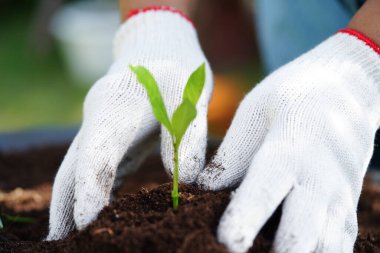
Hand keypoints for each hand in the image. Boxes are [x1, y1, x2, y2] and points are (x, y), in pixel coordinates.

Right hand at [47, 9, 211, 239]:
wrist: (159, 47)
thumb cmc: (177, 69)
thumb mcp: (190, 96)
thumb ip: (186, 137)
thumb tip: (186, 183)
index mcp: (116, 106)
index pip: (97, 153)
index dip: (91, 189)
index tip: (86, 223)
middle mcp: (98, 121)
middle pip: (74, 168)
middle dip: (67, 207)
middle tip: (61, 244)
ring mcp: (100, 130)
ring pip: (79, 171)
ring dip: (72, 205)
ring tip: (70, 240)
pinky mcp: (111, 139)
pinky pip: (97, 170)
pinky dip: (92, 194)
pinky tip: (94, 218)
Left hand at [197, 30, 379, 251]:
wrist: (346, 90)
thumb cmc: (292, 98)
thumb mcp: (254, 114)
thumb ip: (230, 157)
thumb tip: (200, 192)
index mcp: (289, 150)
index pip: (265, 192)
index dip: (244, 220)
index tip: (226, 242)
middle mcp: (319, 181)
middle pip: (300, 236)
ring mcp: (340, 199)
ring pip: (325, 250)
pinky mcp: (349, 210)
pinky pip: (337, 248)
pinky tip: (293, 251)